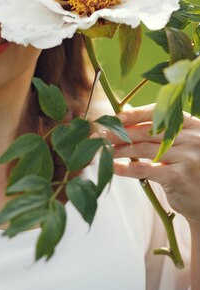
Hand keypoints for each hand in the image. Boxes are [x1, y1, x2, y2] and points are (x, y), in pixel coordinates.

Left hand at [106, 105, 199, 226]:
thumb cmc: (189, 170)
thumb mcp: (179, 146)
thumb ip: (158, 131)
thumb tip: (126, 113)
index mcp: (192, 125)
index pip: (159, 114)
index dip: (134, 114)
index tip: (114, 118)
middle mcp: (191, 138)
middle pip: (147, 131)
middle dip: (120, 132)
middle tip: (99, 135)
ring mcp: (186, 157)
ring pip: (142, 149)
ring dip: (119, 149)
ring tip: (103, 150)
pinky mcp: (177, 176)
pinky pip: (143, 169)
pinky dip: (124, 168)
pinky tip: (112, 166)